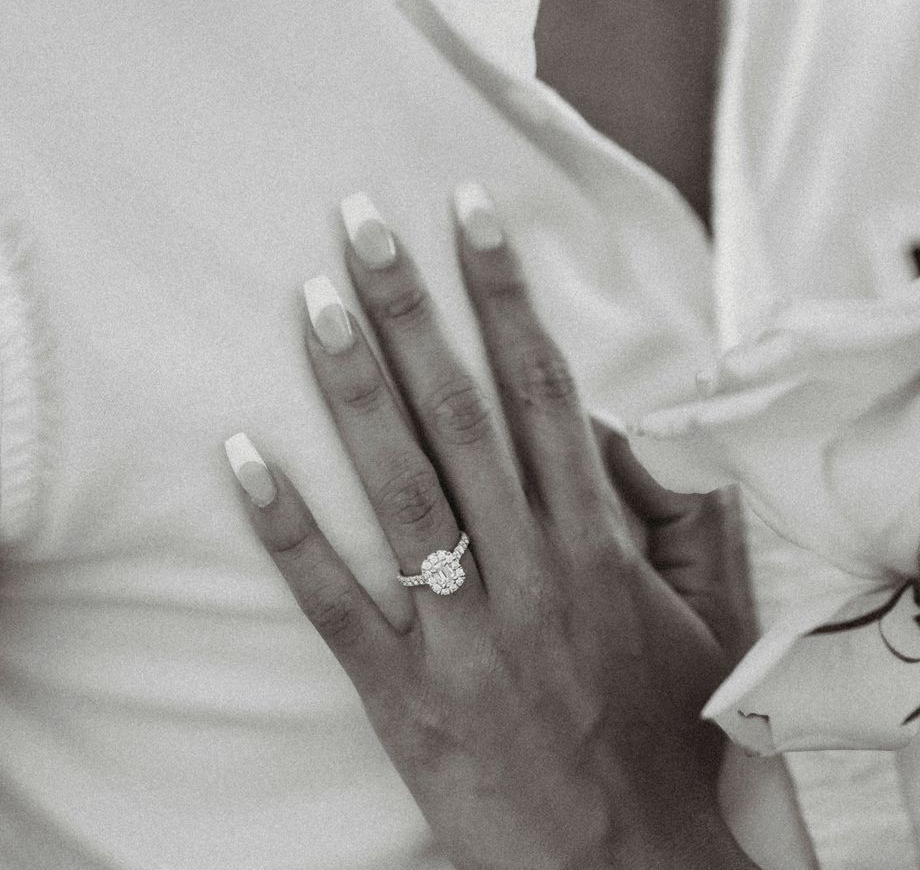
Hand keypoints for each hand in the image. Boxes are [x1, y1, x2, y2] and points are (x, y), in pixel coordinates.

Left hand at [226, 189, 756, 869]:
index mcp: (597, 541)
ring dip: (352, 387)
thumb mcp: (709, 615)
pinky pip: (335, 601)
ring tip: (309, 300)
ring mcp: (462, 630)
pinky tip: (239, 454)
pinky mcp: (404, 695)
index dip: (506, 293)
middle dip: (412, 308)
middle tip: (361, 220)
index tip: (472, 212)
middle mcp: (528, 568)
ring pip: (400, 485)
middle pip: (461, 412)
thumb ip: (678, 511)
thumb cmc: (672, 736)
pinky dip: (286, 526)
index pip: (545, 387)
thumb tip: (615, 425)